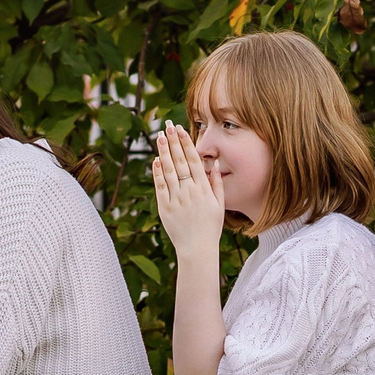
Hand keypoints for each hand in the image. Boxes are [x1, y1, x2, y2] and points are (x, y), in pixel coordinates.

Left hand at [149, 124, 225, 262]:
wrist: (197, 249)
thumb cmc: (210, 228)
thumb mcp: (219, 205)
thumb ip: (216, 184)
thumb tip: (214, 164)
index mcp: (203, 189)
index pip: (193, 160)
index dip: (186, 143)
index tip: (181, 129)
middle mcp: (189, 191)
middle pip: (180, 161)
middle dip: (173, 141)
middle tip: (168, 125)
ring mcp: (176, 199)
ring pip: (168, 170)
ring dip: (163, 151)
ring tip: (159, 136)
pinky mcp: (164, 208)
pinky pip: (160, 187)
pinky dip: (157, 173)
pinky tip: (155, 160)